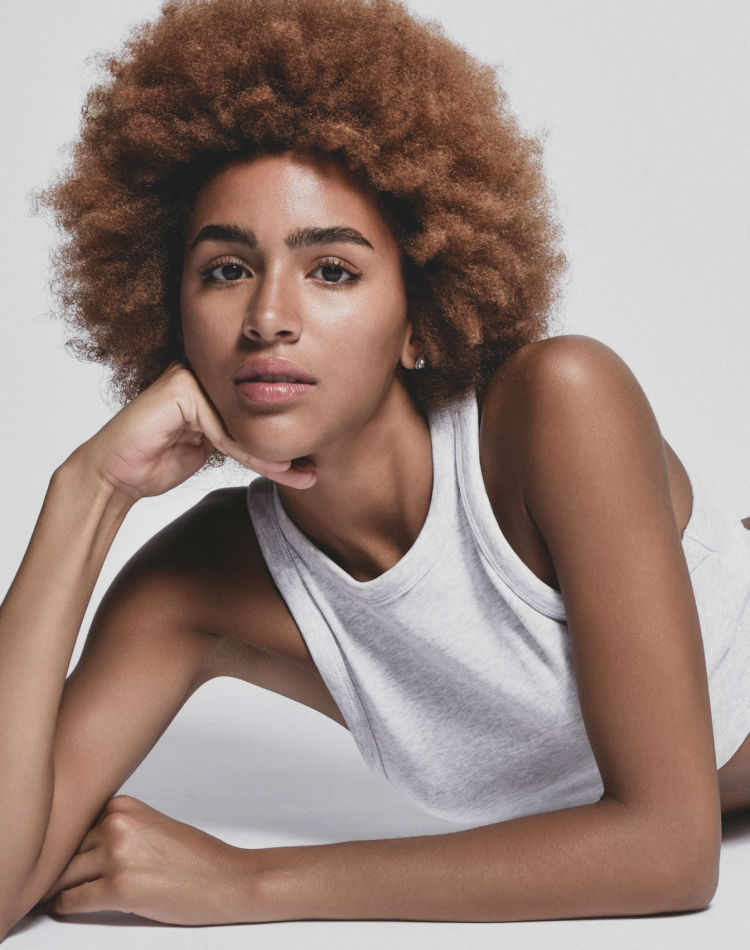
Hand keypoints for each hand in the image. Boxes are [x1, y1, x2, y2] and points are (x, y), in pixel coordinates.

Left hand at [43, 795, 255, 925]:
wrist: (225, 879)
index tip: (47, 851)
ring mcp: (117, 856)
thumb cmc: (193, 857)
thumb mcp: (151, 827)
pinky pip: (71, 900)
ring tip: (45, 895)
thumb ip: (115, 829)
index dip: (61, 842)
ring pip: (63, 875)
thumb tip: (73, 847)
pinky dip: (63, 907)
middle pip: (65, 849)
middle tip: (39, 878)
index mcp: (123, 806)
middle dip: (56, 866)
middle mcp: (116, 825)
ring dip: (55, 888)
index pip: (73, 824)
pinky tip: (63, 907)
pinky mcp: (118, 889)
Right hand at [68, 360, 315, 498]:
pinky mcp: (181, 391)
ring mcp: (191, 377)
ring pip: (245, 421)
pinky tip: (268, 470)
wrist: (117, 474)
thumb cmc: (160, 460)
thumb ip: (243, 438)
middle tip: (311, 473)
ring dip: (271, 454)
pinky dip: (244, 453)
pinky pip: (224, 429)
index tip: (310, 467)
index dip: (284, 437)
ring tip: (298, 475)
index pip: (259, 405)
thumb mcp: (214, 447)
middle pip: (256, 410)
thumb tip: (293, 452)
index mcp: (213, 379)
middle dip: (285, 444)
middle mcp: (203, 372)